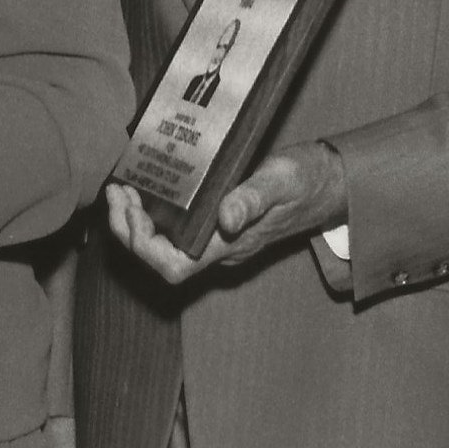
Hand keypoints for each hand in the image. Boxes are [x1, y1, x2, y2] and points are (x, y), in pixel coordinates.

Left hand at [102, 141, 348, 283]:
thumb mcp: (282, 180)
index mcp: (230, 246)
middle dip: (128, 230)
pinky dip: (154, 214)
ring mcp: (218, 242)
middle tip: (117, 190)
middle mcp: (220, 251)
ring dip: (136, 222)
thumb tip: (225, 218)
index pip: (172, 267)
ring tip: (124, 187)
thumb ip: (253, 198)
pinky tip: (148, 187)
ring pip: (164, 247)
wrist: (331, 183)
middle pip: (159, 259)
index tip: (128, 208)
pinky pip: (176, 232)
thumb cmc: (308, 180)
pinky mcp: (218, 227)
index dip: (140, 245)